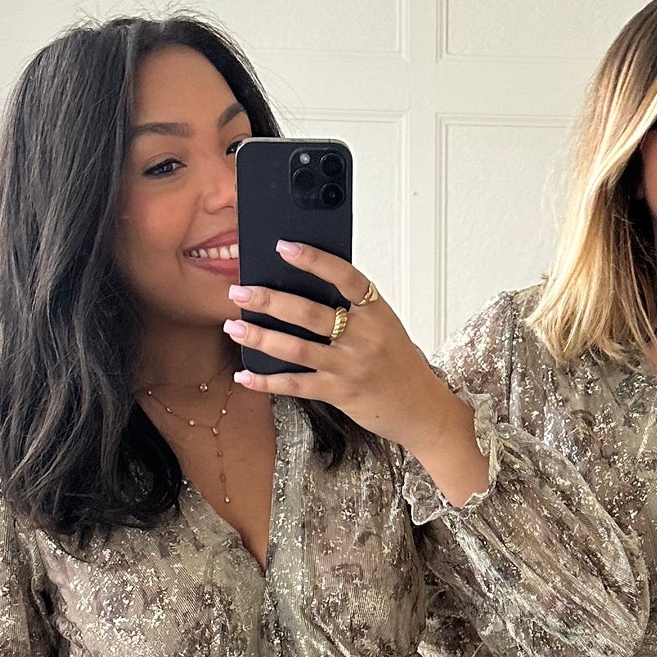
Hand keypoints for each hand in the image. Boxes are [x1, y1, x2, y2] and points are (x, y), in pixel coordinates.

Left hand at [223, 246, 490, 507]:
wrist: (422, 409)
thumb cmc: (398, 364)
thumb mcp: (384, 327)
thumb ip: (352, 310)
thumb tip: (301, 288)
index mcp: (377, 312)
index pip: (346, 277)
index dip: (314, 260)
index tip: (283, 247)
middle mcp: (364, 337)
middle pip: (310, 313)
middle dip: (270, 300)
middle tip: (239, 290)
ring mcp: (351, 367)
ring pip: (298, 349)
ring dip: (261, 336)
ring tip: (234, 326)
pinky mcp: (341, 394)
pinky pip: (297, 385)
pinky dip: (267, 381)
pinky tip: (245, 374)